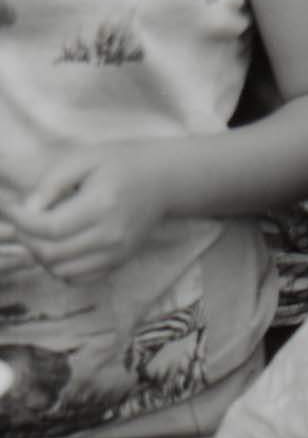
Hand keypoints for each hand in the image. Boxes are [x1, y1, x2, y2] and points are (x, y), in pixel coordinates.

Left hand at [5, 143, 169, 281]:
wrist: (162, 181)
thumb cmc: (121, 163)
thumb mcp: (83, 159)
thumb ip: (52, 183)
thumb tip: (28, 210)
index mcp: (102, 205)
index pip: (49, 228)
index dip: (21, 221)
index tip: (12, 207)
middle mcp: (111, 235)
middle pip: (51, 254)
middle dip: (26, 238)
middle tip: (23, 220)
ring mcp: (117, 253)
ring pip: (61, 271)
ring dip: (42, 255)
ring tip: (42, 232)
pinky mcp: (118, 262)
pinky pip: (78, 278)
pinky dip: (61, 267)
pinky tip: (61, 245)